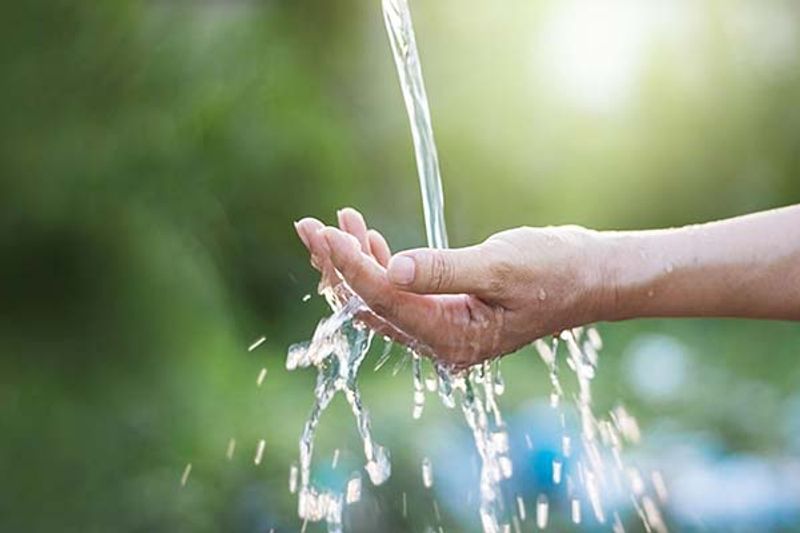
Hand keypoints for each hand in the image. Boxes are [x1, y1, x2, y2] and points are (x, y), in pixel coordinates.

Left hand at [295, 208, 606, 367]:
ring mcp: (442, 329)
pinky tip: (367, 236)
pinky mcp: (444, 312)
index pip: (386, 301)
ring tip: (336, 221)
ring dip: (355, 262)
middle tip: (309, 226)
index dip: (351, 266)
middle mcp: (441, 342)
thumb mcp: (502, 265)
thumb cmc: (556, 269)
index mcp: (455, 338)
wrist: (590, 276)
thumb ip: (444, 270)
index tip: (323, 232)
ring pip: (379, 300)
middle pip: (371, 307)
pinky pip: (398, 293)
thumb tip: (390, 269)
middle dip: (338, 266)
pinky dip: (379, 264)